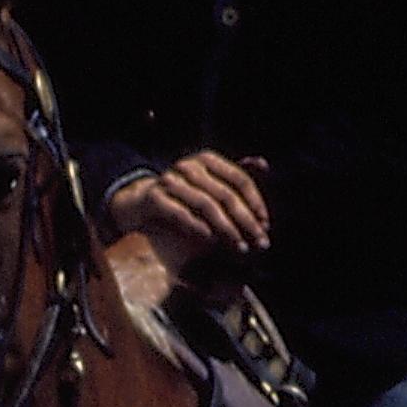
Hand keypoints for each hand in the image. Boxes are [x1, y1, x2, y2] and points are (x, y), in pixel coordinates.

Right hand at [109, 152, 271, 274]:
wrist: (141, 201)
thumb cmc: (185, 194)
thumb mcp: (211, 181)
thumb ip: (236, 175)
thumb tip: (262, 164)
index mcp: (206, 159)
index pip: (239, 179)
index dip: (255, 202)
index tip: (265, 224)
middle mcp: (187, 166)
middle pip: (225, 194)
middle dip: (246, 221)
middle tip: (260, 242)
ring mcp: (169, 181)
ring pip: (205, 205)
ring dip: (227, 229)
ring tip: (240, 247)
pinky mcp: (153, 198)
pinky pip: (180, 214)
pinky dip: (198, 228)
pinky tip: (212, 242)